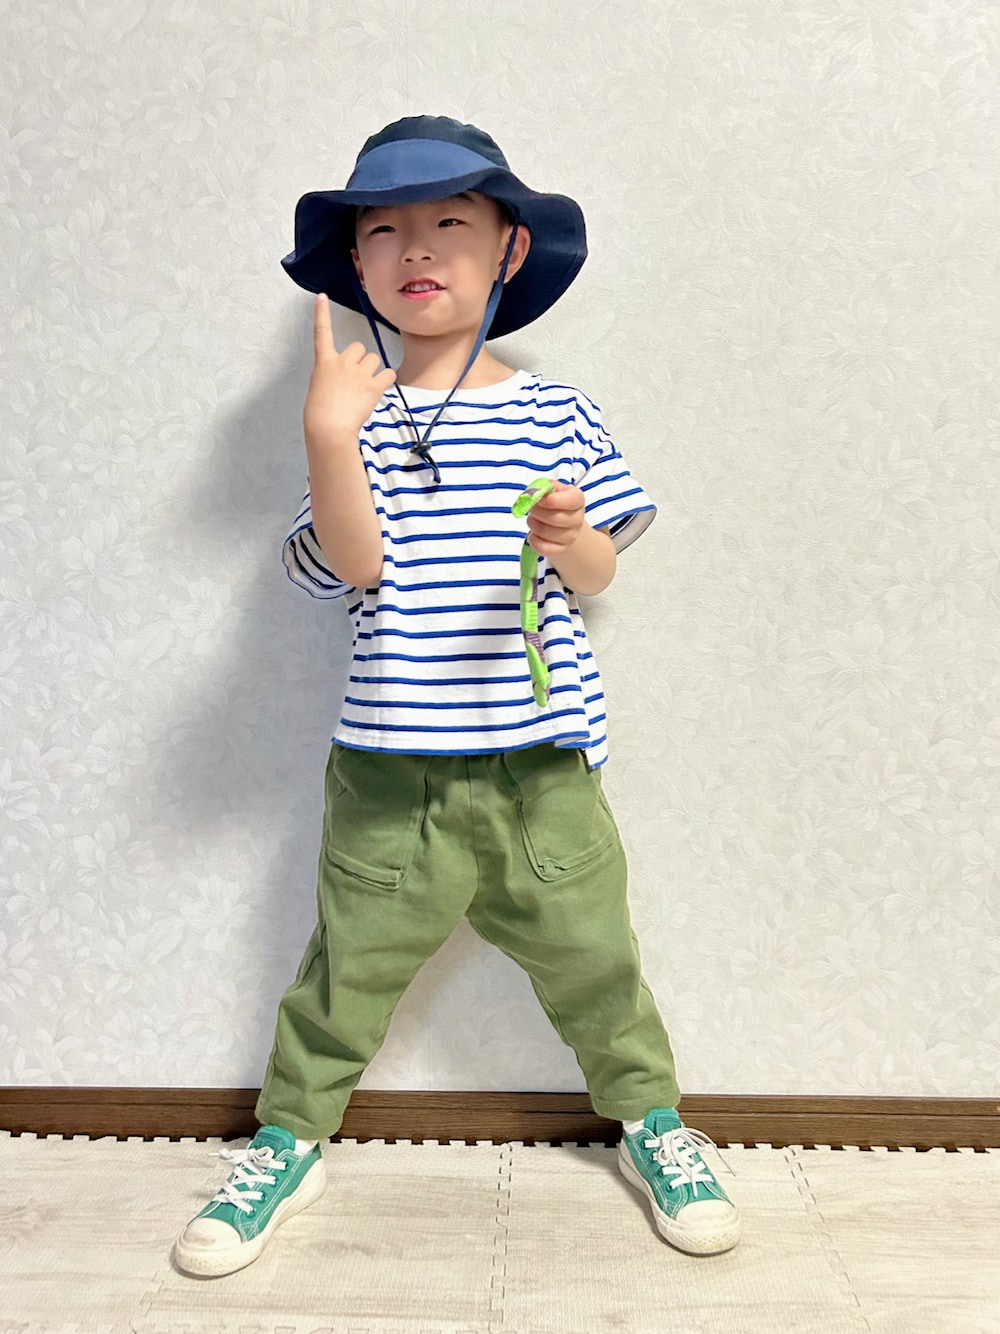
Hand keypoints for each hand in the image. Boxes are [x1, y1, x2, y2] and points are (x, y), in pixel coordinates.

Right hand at [303, 293, 396, 448]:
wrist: (329, 428)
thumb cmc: (320, 414)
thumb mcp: (319, 388)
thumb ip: (332, 376)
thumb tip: (346, 380)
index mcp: (324, 362)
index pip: (322, 332)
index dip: (322, 313)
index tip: (322, 297)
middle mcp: (342, 362)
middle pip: (359, 347)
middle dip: (361, 360)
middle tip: (356, 379)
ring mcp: (358, 372)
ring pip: (374, 359)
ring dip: (374, 370)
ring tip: (366, 388)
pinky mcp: (372, 385)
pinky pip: (388, 373)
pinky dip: (386, 380)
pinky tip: (379, 390)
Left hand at [526, 480, 587, 554]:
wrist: (563, 524)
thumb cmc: (555, 503)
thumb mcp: (551, 489)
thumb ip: (542, 487)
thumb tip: (532, 493)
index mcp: (577, 499)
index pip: (571, 500)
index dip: (551, 500)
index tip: (540, 500)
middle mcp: (578, 519)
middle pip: (555, 518)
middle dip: (537, 512)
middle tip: (532, 509)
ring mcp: (571, 536)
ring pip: (547, 532)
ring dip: (533, 524)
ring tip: (533, 520)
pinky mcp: (561, 550)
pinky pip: (543, 547)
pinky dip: (534, 540)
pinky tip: (534, 534)